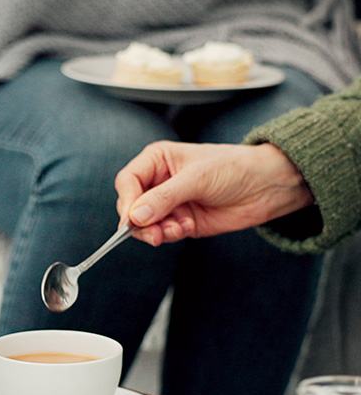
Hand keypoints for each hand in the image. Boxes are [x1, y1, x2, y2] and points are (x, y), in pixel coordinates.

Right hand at [114, 141, 314, 245]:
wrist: (266, 187)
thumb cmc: (234, 168)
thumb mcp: (197, 178)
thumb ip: (164, 197)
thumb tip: (135, 216)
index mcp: (157, 160)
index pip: (128, 181)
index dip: (127, 200)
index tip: (132, 219)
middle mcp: (158, 182)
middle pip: (132, 205)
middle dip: (141, 221)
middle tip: (154, 233)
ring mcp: (168, 203)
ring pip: (144, 223)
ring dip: (157, 231)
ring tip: (177, 230)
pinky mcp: (180, 221)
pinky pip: (162, 233)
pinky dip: (170, 234)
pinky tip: (187, 227)